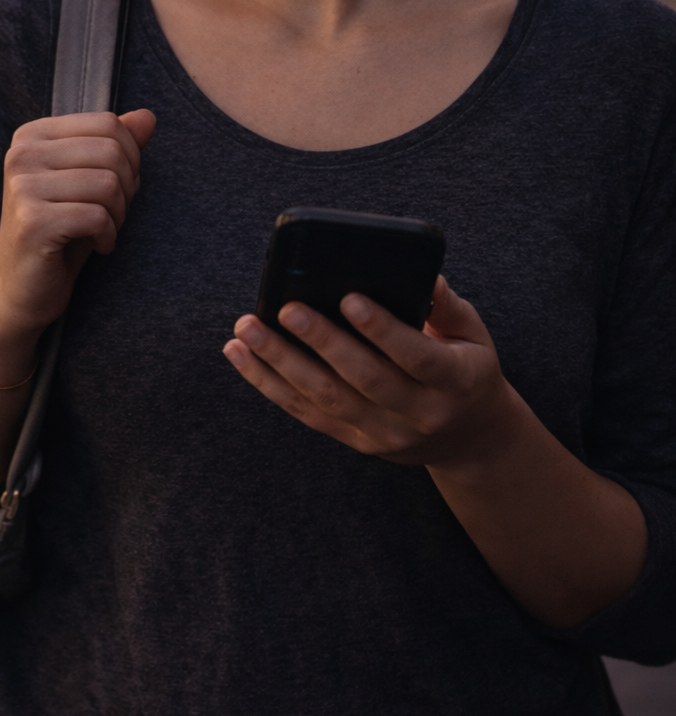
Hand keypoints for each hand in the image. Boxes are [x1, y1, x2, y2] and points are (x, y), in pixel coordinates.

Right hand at [0, 109, 155, 344]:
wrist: (21, 288)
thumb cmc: (62, 231)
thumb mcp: (92, 181)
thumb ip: (117, 146)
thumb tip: (148, 117)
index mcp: (33, 135)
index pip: (107, 123)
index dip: (130, 157)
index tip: (116, 188)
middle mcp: (21, 154)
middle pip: (112, 151)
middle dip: (127, 187)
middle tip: (112, 214)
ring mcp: (23, 186)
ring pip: (108, 183)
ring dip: (118, 214)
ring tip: (103, 230)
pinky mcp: (32, 221)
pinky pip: (98, 216)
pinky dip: (108, 235)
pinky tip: (97, 246)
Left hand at [223, 276, 517, 469]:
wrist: (471, 439)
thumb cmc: (466, 368)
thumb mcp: (474, 335)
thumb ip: (449, 306)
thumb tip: (424, 274)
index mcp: (455, 382)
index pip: (416, 357)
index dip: (382, 330)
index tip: (350, 297)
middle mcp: (419, 414)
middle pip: (364, 380)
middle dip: (321, 342)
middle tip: (286, 308)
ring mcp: (384, 434)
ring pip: (326, 400)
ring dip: (281, 363)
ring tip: (247, 329)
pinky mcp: (356, 442)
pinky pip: (307, 414)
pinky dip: (269, 384)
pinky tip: (240, 354)